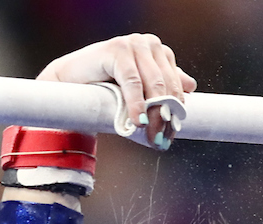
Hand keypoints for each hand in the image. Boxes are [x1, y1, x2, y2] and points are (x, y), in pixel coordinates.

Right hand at [37, 33, 196, 145]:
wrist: (70, 83)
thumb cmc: (105, 86)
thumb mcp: (139, 90)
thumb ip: (162, 85)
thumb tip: (191, 86)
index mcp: (159, 52)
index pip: (176, 84)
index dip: (176, 111)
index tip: (172, 134)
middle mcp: (149, 44)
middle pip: (166, 86)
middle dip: (166, 116)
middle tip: (162, 139)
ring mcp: (133, 44)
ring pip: (153, 85)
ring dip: (154, 114)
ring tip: (152, 135)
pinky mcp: (116, 50)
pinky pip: (133, 82)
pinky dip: (137, 104)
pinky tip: (138, 121)